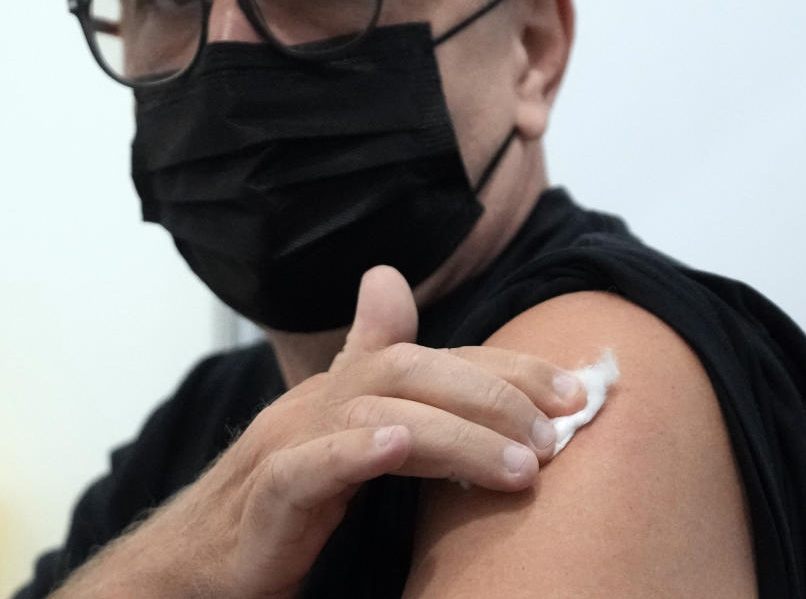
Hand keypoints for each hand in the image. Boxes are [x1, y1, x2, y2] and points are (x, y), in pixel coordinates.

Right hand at [55, 267, 585, 598]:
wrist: (198, 560)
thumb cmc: (284, 491)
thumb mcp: (343, 425)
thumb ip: (381, 369)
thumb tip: (387, 278)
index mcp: (346, 386)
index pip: (436, 357)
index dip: (508, 368)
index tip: (574, 393)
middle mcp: (319, 401)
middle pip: (410, 370)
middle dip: (493, 395)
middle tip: (556, 435)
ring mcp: (287, 445)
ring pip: (375, 416)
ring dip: (455, 436)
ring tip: (520, 466)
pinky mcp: (263, 501)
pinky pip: (304, 468)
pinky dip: (353, 454)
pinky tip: (397, 448)